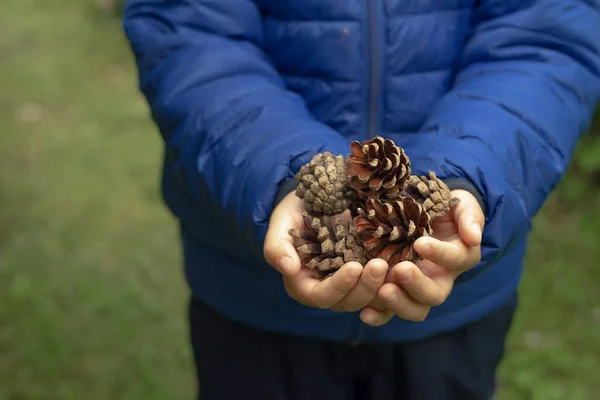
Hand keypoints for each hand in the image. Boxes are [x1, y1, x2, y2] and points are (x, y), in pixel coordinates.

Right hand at [263, 192, 387, 310]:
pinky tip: (407, 266)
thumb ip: (277, 247)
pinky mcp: (371, 274)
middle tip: (382, 265)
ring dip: (384, 287)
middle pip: (349, 302)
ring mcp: (353, 284)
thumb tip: (288, 269)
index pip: (321, 296)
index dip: (338, 286)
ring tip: (398, 266)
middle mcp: (330, 290)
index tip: (354, 267)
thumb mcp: (281, 223)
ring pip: (371, 299)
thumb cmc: (295, 211)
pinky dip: (396, 282)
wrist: (320, 197)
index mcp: (305, 285)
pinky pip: (385, 287)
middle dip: (366, 287)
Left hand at [359, 189, 484, 325]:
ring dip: (398, 303)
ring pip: (415, 309)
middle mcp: (441, 278)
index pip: (454, 259)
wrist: (427, 212)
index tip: (420, 243)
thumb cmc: (447, 207)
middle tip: (401, 270)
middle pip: (434, 295)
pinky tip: (365, 313)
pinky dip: (379, 314)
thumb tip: (473, 237)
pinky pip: (390, 310)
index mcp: (460, 256)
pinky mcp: (398, 290)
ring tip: (382, 290)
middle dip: (417, 285)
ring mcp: (417, 287)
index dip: (439, 253)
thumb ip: (469, 217)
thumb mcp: (462, 205)